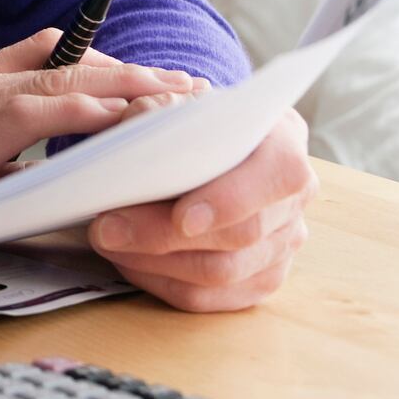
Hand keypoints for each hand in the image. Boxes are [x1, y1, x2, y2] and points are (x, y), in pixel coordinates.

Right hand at [0, 31, 204, 248]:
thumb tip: (35, 175)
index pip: (43, 53)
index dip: (97, 60)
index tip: (139, 73)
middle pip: (69, 60)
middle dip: (132, 71)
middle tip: (183, 83)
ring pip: (68, 78)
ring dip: (130, 86)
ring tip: (177, 97)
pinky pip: (45, 110)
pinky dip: (91, 110)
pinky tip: (128, 116)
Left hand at [89, 106, 315, 311]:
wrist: (208, 144)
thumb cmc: (190, 120)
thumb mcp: (177, 100)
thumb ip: (160, 109)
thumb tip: (133, 132)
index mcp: (285, 145)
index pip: (277, 176)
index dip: (231, 200)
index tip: (182, 217)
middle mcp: (293, 200)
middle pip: (240, 235)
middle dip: (164, 236)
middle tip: (106, 228)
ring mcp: (282, 244)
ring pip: (222, 273)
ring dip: (154, 262)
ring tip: (106, 241)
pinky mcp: (258, 278)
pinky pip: (209, 298)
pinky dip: (160, 281)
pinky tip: (126, 260)